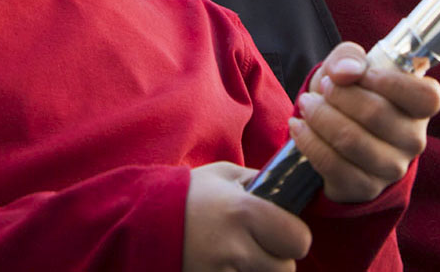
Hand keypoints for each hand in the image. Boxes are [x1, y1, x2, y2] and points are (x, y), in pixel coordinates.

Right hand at [183, 162, 311, 270]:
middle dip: (279, 260)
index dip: (294, 236)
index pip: (298, 239)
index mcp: (245, 210)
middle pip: (285, 270)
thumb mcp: (225, 176)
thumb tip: (292, 188)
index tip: (284, 231)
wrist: (141, 220)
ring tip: (243, 256)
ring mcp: (219, 270)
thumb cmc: (188, 194)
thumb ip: (260, 182)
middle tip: (263, 247)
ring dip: (260, 271)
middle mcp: (235, 245)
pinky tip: (228, 264)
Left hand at [291, 42, 439, 202]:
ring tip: (307, 104)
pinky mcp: (365, 188)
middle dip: (340, 94)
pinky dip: (309, 141)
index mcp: (421, 106)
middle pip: (377, 113)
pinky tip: (299, 126)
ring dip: (320, 117)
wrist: (334, 133)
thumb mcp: (350, 66)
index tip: (363, 73)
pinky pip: (332, 165)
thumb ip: (350, 57)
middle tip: (323, 86)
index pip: (426, 97)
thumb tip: (345, 71)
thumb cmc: (352, 93)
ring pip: (351, 140)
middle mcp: (413, 140)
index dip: (392, 82)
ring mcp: (392, 167)